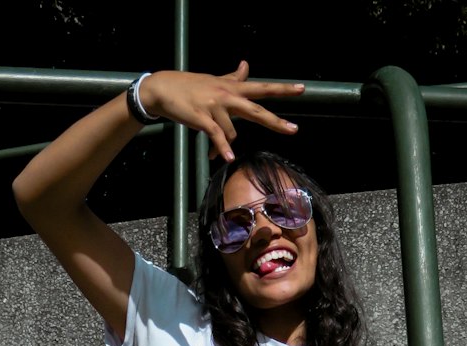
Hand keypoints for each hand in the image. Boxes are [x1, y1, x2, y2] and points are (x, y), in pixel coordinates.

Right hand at [140, 62, 303, 161]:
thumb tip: (246, 65)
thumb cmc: (191, 87)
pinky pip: (216, 136)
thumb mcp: (215, 81)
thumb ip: (233, 77)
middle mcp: (227, 96)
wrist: (164, 89)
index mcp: (233, 88)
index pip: (262, 88)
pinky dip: (221, 148)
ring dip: (225, 146)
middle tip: (294, 130)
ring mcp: (215, 106)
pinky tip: (225, 158)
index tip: (302, 89)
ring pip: (232, 131)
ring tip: (216, 153)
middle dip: (276, 121)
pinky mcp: (202, 118)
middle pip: (256, 109)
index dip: (282, 89)